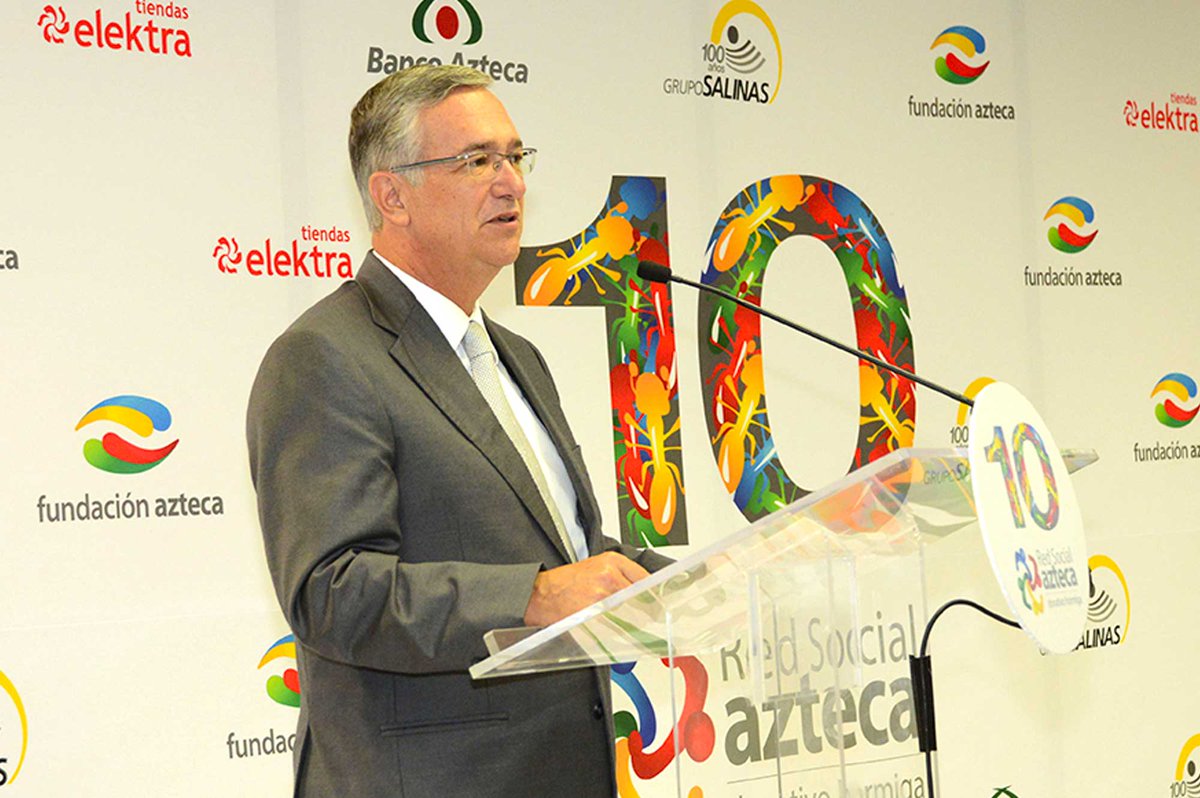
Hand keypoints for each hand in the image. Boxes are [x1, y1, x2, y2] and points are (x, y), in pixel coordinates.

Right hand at [523, 551, 650, 626]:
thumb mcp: (595, 567)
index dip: (653, 595)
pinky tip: (612, 630)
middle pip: (641, 597)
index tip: (658, 604)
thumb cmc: (564, 582)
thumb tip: (643, 592)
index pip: (645, 579)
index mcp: (612, 561)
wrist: (539, 595)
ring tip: (626, 625)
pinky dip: (617, 631)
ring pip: (630, 613)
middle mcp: (609, 576)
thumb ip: (620, 576)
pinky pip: (614, 625)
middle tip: (649, 620)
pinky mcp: (594, 614)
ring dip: (632, 623)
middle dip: (645, 611)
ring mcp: (602, 596)